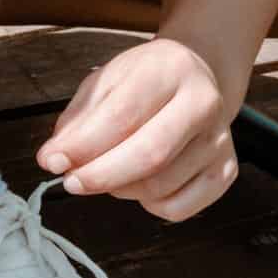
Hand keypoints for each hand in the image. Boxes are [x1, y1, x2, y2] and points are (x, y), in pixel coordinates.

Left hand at [36, 37, 239, 220]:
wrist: (197, 75)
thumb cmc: (145, 80)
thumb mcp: (107, 81)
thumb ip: (79, 119)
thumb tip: (54, 158)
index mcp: (170, 70)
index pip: (123, 116)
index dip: (83, 146)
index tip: (51, 161)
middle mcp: (203, 104)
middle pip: (150, 156)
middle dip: (101, 176)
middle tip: (71, 182)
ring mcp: (219, 140)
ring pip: (160, 187)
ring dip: (120, 188)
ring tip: (108, 172)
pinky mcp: (226, 171)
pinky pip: (179, 208)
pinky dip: (149, 205)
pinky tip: (139, 184)